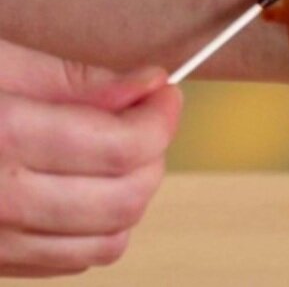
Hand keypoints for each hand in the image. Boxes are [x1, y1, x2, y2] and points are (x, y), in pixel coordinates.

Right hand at [0, 39, 181, 276]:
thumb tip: (145, 85)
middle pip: (125, 199)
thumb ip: (73, 80)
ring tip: (119, 149)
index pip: (122, 147)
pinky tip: (86, 184)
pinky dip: (101, 223)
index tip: (165, 91)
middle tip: (147, 116)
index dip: (160, 117)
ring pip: (108, 240)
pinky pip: (73, 259)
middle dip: (154, 154)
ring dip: (133, 191)